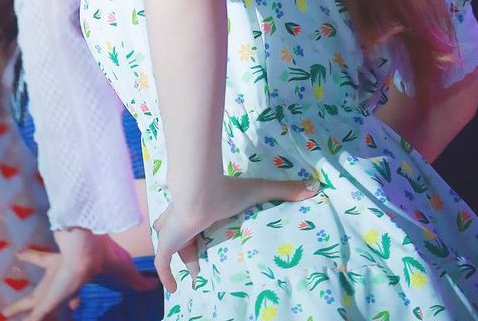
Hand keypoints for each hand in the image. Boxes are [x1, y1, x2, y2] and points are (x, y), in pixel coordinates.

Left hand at [3, 227, 158, 319]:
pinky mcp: (44, 302)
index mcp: (73, 270)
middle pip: (42, 289)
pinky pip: (32, 318)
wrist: (85, 248)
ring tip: (4, 312)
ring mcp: (48, 289)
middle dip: (31, 297)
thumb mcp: (125, 270)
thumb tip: (156, 285)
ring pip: (30, 302)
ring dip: (18, 307)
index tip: (76, 303)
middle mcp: (57, 277)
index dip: (72, 295)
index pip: (69, 280)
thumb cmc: (104, 257)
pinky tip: (7, 320)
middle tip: (17, 305)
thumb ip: (137, 281)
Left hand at [153, 175, 319, 291]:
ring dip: (182, 259)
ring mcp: (174, 231)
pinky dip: (167, 276)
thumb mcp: (259, 191)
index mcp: (205, 204)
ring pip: (174, 246)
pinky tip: (174, 290)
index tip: (211, 234)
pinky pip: (163, 263)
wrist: (200, 192)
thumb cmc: (227, 190)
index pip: (202, 215)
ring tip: (195, 276)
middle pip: (185, 232)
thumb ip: (284, 190)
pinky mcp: (167, 243)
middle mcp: (186, 217)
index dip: (205, 225)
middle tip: (201, 262)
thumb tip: (314, 186)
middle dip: (191, 245)